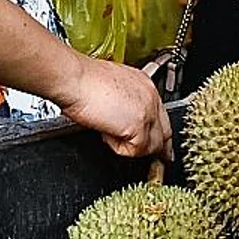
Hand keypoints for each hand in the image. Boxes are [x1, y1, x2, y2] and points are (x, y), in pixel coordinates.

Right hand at [57, 56, 172, 158]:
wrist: (74, 78)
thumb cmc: (82, 81)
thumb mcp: (112, 87)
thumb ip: (125, 103)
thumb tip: (123, 118)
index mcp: (144, 84)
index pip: (160, 115)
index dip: (159, 132)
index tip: (159, 144)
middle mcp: (150, 96)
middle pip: (164, 131)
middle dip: (161, 148)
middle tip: (160, 160)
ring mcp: (147, 111)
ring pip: (152, 145)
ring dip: (132, 147)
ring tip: (109, 134)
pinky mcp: (138, 126)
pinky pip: (135, 150)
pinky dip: (118, 147)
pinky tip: (106, 134)